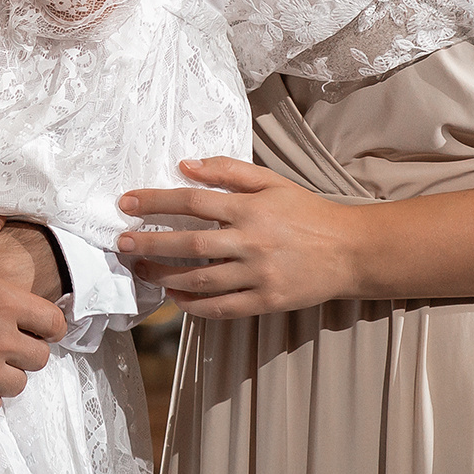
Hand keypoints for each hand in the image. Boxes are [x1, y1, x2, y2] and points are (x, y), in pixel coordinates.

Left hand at [116, 157, 364, 319]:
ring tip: (142, 270)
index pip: (192, 202)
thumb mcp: (272, 182)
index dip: (155, 201)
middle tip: (122, 244)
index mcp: (251, 209)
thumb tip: (186, 165)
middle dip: (150, 244)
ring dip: (165, 277)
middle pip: (189, 244)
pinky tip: (175, 297)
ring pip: (201, 281)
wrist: (351, 251)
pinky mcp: (267, 301)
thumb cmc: (308, 212)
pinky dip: (194, 306)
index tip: (126, 203)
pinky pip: (222, 308)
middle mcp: (252, 242)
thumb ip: (229, 171)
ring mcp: (259, 275)